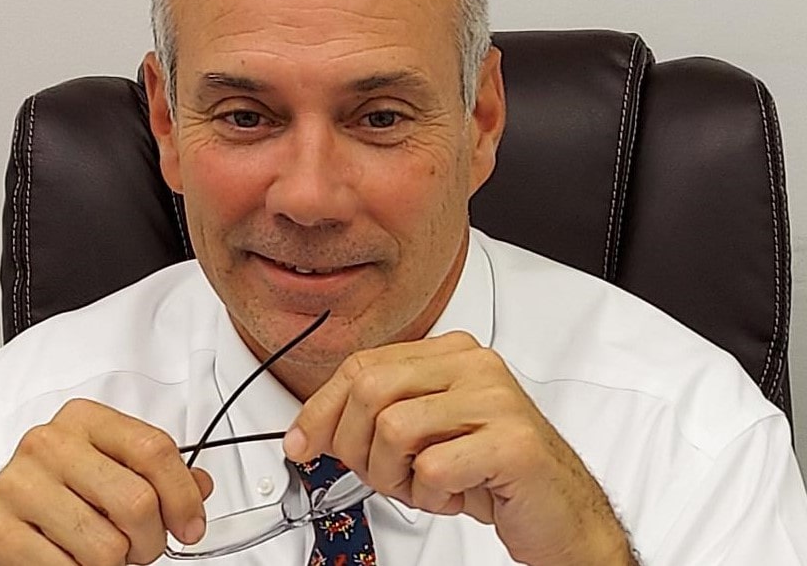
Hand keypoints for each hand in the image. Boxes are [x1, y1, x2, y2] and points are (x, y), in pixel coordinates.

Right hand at [0, 399, 211, 564]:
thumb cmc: (65, 488)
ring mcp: (20, 486)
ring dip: (119, 563)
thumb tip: (199, 487)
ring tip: (108, 553)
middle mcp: (50, 444)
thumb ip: (159, 471)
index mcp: (86, 419)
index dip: (183, 496)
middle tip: (144, 546)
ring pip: (106, 547)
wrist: (1, 518)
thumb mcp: (113, 465)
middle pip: (136, 501)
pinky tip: (76, 560)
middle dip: (152, 539)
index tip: (191, 526)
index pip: (154, 450)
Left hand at [283, 332, 633, 565]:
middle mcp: (474, 366)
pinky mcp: (512, 442)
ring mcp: (496, 399)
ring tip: (423, 486)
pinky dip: (429, 495)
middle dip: (353, 444)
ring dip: (394, 476)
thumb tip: (312, 428)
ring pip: (394, 428)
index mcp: (452, 353)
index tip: (302, 441)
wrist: (559, 510)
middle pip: (371, 389)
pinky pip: (433, 466)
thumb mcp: (426, 433)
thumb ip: (378, 415)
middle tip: (377, 474)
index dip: (322, 407)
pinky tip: (452, 495)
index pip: (364, 364)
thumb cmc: (491, 469)